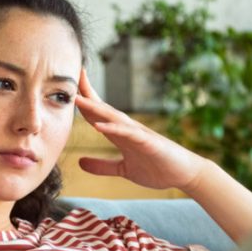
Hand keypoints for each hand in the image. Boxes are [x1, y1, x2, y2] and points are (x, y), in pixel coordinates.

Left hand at [75, 69, 207, 190]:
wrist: (184, 174)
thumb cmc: (157, 168)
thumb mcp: (123, 169)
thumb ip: (102, 166)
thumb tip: (80, 162)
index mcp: (120, 134)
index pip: (97, 113)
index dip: (83, 100)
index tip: (67, 87)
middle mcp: (128, 129)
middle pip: (103, 108)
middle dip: (86, 93)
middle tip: (70, 76)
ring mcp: (138, 134)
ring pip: (113, 117)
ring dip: (95, 107)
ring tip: (77, 99)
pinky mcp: (148, 143)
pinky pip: (129, 134)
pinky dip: (114, 129)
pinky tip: (99, 126)